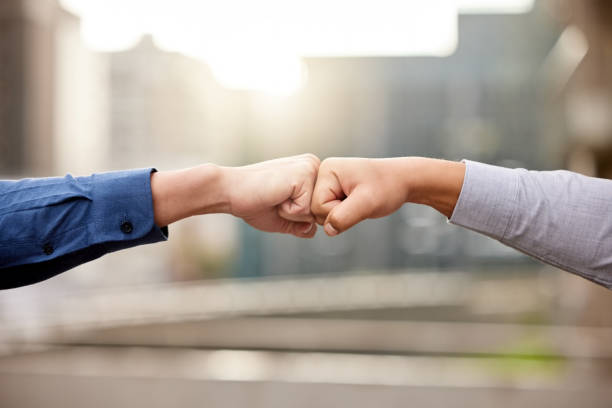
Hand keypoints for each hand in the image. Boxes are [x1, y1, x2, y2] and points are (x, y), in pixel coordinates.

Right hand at [224, 154, 319, 237]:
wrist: (229, 191)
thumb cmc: (253, 202)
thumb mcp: (282, 218)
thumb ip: (301, 225)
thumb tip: (314, 231)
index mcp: (309, 172)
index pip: (320, 209)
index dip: (298, 216)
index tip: (277, 200)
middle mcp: (314, 165)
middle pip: (321, 211)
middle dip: (297, 216)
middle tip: (275, 199)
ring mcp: (310, 168)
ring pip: (316, 212)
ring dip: (293, 214)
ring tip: (276, 197)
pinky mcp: (304, 174)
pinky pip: (306, 210)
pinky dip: (289, 211)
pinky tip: (275, 196)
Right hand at [311, 157, 464, 235]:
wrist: (402, 181)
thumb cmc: (388, 187)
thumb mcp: (367, 202)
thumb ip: (344, 216)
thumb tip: (328, 229)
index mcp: (327, 170)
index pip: (317, 205)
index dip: (337, 211)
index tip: (358, 201)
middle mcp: (323, 174)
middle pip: (316, 210)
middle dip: (338, 214)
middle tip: (359, 202)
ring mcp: (327, 183)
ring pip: (321, 214)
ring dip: (341, 215)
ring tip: (358, 202)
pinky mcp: (333, 191)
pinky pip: (328, 212)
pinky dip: (342, 214)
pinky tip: (355, 204)